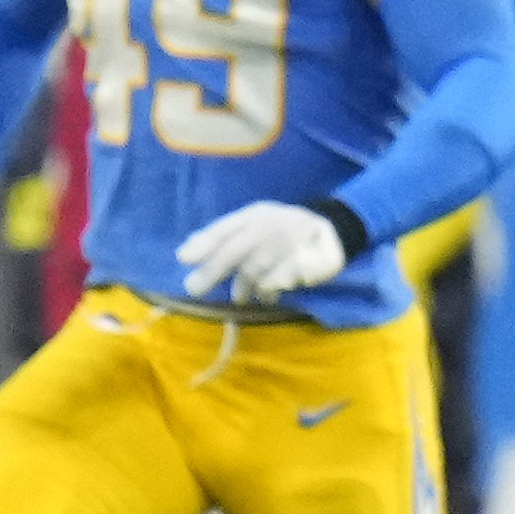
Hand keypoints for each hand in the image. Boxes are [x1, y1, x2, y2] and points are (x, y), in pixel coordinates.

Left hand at [176, 201, 348, 303]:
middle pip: (236, 250)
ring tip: (239, 298)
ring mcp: (290, 243)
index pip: (225, 229)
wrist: (331, 228)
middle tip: (194, 289)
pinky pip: (281, 280)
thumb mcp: (251, 224)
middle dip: (213, 271)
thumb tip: (186, 252)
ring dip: (244, 286)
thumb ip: (221, 237)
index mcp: (254, 216)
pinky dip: (270, 289)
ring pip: (256, 270)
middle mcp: (269, 227)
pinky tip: (268, 295)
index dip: (204, 243)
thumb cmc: (280, 228)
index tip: (183, 259)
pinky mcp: (309, 262)